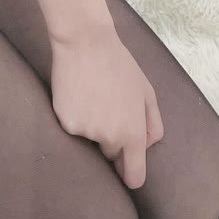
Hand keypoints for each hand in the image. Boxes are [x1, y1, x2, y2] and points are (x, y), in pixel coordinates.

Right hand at [50, 27, 163, 188]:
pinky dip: (74, 116)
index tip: (126, 173)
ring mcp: (85, 131)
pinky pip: (72, 127)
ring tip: (91, 96)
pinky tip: (76, 94)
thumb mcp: (146, 91)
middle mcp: (109, 138)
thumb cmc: (119, 65)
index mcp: (132, 133)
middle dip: (111, 139)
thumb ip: (152, 123)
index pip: (133, 175)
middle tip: (107, 109)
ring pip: (90, 139)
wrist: (85, 43)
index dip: (130, 175)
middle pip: (110, 153)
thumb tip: (147, 146)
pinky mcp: (65, 122)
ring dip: (92, 126)